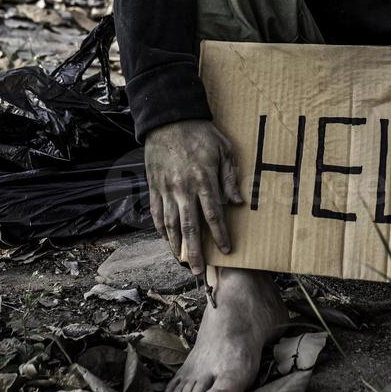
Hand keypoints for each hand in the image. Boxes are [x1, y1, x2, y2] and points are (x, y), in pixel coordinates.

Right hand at [143, 119, 243, 275]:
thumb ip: (230, 177)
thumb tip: (237, 203)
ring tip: (182, 261)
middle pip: (190, 227)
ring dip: (176, 245)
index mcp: (203, 180)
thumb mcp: (224, 149)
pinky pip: (156, 213)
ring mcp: (165, 189)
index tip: (225, 251)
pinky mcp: (153, 186)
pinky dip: (160, 229)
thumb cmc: (199, 133)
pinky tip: (166, 240)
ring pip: (171, 224)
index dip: (219, 235)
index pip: (213, 215)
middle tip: (198, 271)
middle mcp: (183, 189)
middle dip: (195, 251)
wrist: (168, 120)